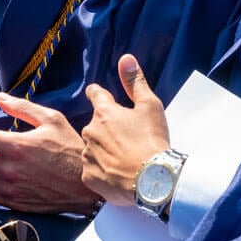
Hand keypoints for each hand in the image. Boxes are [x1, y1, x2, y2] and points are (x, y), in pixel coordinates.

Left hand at [0, 94, 99, 214]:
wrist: (86, 187)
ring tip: (1, 160)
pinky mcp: (13, 203)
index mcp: (15, 144)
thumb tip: (0, 97)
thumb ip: (23, 107)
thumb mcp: (52, 119)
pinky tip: (6, 176)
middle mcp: (8, 168)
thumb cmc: (71, 148)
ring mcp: (9, 188)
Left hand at [80, 55, 169, 205]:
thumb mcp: (149, 106)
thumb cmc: (152, 141)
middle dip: (108, 129)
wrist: (153, 181)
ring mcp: (88, 155)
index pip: (95, 94)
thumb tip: (126, 58)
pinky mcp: (89, 176)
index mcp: (105, 112)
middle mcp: (90, 131)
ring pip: (93, 148)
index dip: (99, 94)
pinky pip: (93, 170)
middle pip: (96, 125)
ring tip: (126, 159)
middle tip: (128, 139)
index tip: (100, 96)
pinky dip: (104, 171)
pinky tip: (119, 174)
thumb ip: (135, 82)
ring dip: (105, 150)